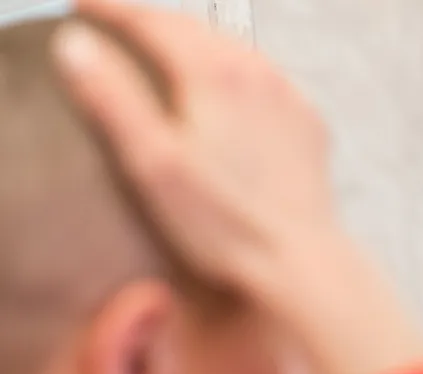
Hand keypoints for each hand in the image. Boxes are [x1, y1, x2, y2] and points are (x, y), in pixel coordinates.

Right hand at [53, 0, 337, 309]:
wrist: (297, 263)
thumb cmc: (226, 225)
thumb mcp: (152, 164)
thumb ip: (113, 99)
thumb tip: (79, 47)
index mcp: (216, 75)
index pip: (154, 21)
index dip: (112, 9)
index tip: (84, 5)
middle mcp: (259, 75)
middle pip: (195, 29)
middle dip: (153, 23)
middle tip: (119, 25)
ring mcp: (289, 99)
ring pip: (234, 51)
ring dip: (196, 45)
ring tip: (166, 52)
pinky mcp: (308, 126)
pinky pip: (267, 82)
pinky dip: (237, 75)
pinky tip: (227, 96)